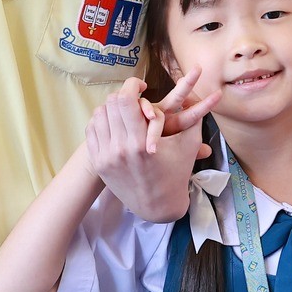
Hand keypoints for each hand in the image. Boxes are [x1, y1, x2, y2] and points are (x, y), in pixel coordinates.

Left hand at [85, 70, 219, 221]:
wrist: (158, 206)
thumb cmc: (176, 173)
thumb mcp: (189, 143)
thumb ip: (195, 115)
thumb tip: (199, 91)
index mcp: (141, 144)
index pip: (125, 100)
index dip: (132, 85)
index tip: (143, 85)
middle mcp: (119, 149)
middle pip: (111, 104)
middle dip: (124, 94)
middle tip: (135, 96)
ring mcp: (105, 157)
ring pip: (99, 115)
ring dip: (113, 107)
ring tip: (126, 109)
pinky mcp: (98, 163)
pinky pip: (92, 130)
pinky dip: (103, 120)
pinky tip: (115, 121)